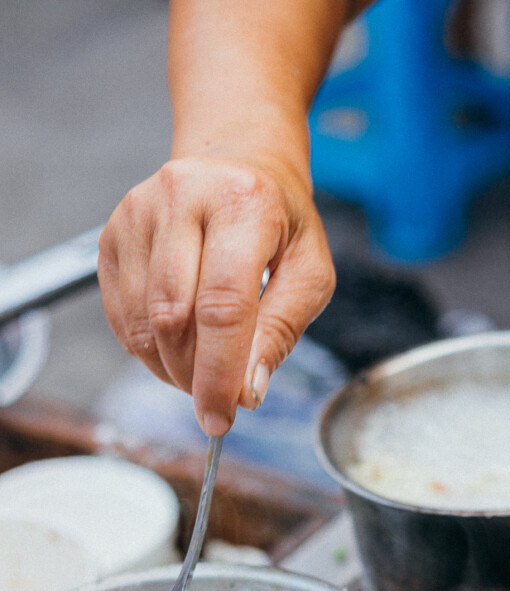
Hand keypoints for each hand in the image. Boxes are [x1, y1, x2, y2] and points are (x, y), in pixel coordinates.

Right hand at [98, 154, 335, 435]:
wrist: (237, 165)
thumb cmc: (280, 225)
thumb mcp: (310, 273)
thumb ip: (282, 331)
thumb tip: (249, 389)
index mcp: (242, 203)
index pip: (222, 306)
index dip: (219, 373)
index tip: (222, 418)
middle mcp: (182, 197)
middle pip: (174, 318)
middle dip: (195, 377)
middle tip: (218, 400)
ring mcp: (138, 213)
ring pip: (141, 322)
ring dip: (170, 368)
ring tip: (203, 370)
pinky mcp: (112, 233)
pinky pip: (120, 315)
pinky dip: (147, 349)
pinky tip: (178, 348)